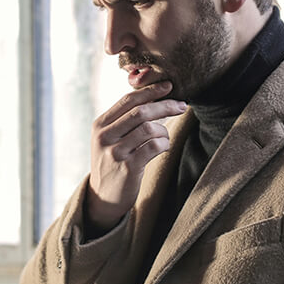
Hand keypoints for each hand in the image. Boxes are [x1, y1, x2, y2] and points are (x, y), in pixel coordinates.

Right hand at [86, 81, 186, 228]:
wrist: (103, 196)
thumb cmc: (112, 163)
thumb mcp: (109, 139)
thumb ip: (124, 120)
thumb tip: (154, 98)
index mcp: (100, 124)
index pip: (128, 100)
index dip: (150, 91)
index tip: (168, 86)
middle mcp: (105, 136)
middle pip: (140, 112)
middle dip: (165, 105)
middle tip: (182, 106)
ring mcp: (115, 152)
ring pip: (149, 129)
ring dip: (164, 131)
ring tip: (164, 138)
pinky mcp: (127, 167)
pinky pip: (154, 147)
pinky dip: (164, 144)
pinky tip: (163, 148)